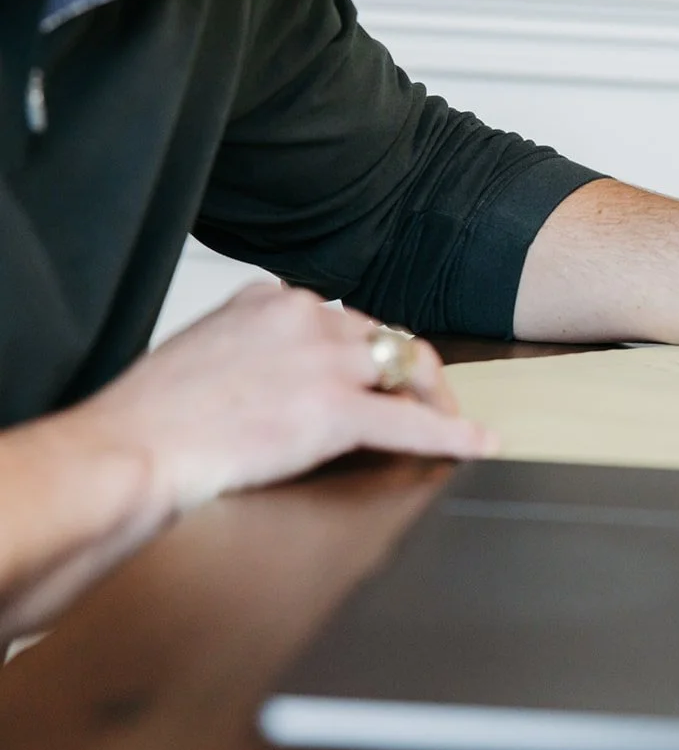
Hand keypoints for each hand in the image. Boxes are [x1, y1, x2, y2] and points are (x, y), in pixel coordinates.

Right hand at [75, 283, 492, 510]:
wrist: (129, 449)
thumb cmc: (153, 416)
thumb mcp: (204, 349)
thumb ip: (250, 345)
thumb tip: (275, 368)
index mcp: (271, 300)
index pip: (345, 319)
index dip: (369, 353)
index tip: (379, 376)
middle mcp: (304, 318)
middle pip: (384, 339)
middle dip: (410, 373)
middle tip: (427, 404)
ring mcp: (323, 362)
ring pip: (407, 367)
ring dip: (435, 398)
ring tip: (451, 422)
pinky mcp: (334, 411)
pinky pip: (410, 424)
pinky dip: (452, 435)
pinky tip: (479, 443)